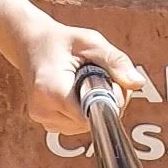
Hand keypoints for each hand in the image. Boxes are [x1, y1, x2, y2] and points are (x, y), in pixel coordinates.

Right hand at [20, 20, 145, 135]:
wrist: (30, 43)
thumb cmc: (62, 41)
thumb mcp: (91, 42)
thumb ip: (115, 61)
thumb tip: (137, 83)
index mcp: (52, 89)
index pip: (91, 115)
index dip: (109, 101)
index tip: (110, 82)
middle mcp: (43, 109)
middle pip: (90, 122)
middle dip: (104, 102)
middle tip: (101, 76)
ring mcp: (42, 118)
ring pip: (84, 126)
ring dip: (94, 107)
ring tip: (88, 81)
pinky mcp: (45, 121)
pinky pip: (74, 125)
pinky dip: (82, 111)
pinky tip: (79, 91)